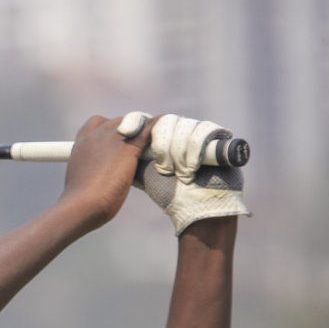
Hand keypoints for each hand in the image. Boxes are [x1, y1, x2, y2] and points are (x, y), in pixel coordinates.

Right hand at [58, 113, 150, 228]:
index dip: (110, 128)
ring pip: (137, 121)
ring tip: (156, 142)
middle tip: (142, 146)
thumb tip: (99, 183)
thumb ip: (93, 173)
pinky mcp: (129, 146)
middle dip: (132, 130)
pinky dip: (160, 127)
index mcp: (82, 145)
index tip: (118, 140)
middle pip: (120, 120)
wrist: (82, 205)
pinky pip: (150, 127)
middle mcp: (96, 136)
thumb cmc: (81, 203)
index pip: (97, 123)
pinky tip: (167, 130)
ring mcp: (112, 139)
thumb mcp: (84, 182)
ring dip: (146, 129)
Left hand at [132, 113, 251, 235]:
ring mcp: (200, 133)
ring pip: (184, 125)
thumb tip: (109, 140)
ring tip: (178, 172)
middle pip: (166, 120)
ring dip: (178, 151)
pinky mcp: (219, 137)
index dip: (136, 121)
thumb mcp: (140, 172)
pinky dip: (194, 150)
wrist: (197, 209)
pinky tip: (189, 169)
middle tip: (163, 167)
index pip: (147, 119)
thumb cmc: (167, 192)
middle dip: (162, 143)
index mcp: (161, 136)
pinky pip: (204, 130)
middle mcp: (180, 131)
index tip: (126, 132)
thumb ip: (128, 154)